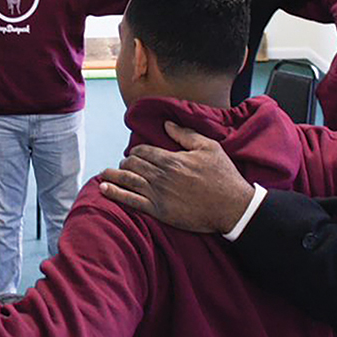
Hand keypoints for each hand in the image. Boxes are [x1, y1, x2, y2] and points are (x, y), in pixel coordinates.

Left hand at [98, 120, 253, 233]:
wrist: (232, 207)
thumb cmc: (223, 176)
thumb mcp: (208, 148)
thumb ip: (185, 135)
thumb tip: (166, 125)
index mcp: (171, 159)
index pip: (143, 151)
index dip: (136, 151)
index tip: (136, 154)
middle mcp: (160, 176)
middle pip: (132, 164)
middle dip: (126, 162)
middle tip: (124, 164)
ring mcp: (157, 194)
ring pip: (127, 180)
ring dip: (113, 175)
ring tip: (104, 173)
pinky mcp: (158, 211)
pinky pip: (130, 200)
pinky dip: (114, 193)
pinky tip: (104, 188)